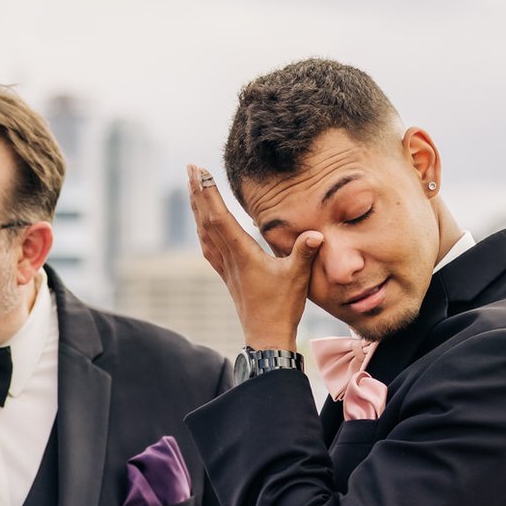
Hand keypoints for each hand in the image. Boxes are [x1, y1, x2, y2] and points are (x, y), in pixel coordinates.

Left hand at [188, 166, 314, 351]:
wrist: (266, 337)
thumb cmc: (282, 307)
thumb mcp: (297, 277)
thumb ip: (303, 252)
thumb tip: (315, 233)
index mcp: (241, 253)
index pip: (219, 217)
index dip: (209, 193)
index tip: (201, 171)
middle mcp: (228, 258)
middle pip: (206, 220)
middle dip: (198, 192)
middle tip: (190, 168)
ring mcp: (225, 268)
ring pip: (204, 232)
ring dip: (198, 208)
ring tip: (192, 188)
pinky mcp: (227, 276)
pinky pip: (209, 247)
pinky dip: (203, 230)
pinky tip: (202, 225)